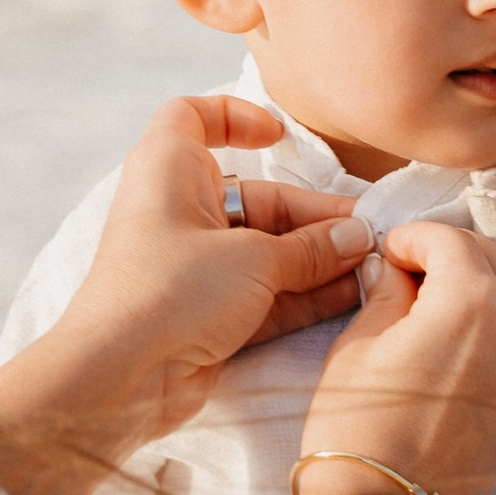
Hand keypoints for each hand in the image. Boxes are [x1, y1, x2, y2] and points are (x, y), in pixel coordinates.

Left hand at [0, 94, 371, 494]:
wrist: (122, 376)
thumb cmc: (175, 290)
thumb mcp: (254, 260)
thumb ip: (311, 248)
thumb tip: (358, 237)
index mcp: (169, 170)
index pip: (192, 118)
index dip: (235, 118)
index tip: (279, 136)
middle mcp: (179, 212)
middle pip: (255, 197)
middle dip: (312, 215)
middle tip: (368, 231)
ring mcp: (193, 266)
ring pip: (265, 249)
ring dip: (317, 257)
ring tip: (373, 264)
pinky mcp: (206, 313)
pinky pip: (263, 292)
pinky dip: (302, 292)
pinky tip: (351, 294)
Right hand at [295, 220, 495, 494]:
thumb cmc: (358, 431)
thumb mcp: (357, 347)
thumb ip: (385, 294)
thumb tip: (394, 269)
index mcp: (472, 303)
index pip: (450, 240)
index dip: (413, 238)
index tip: (389, 252)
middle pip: (495, 260)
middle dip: (453, 254)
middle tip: (409, 272)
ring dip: (479, 287)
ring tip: (431, 307)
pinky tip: (455, 345)